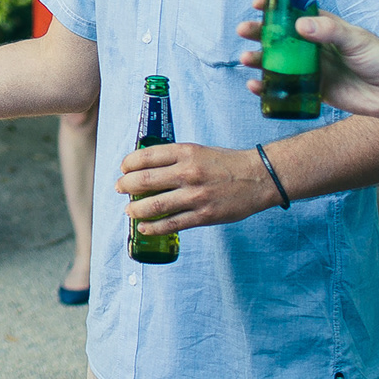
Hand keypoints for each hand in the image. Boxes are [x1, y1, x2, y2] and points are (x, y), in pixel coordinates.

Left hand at [117, 142, 277, 235]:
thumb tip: (146, 167)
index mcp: (185, 152)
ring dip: (135, 209)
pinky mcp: (203, 215)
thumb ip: (174, 158)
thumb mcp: (198, 150)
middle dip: (126, 185)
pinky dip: (153, 227)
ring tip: (129, 210)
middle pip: (144, 180)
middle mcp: (188, 172)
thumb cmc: (226, 163)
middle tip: (119, 188)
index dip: (128, 163)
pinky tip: (144, 228)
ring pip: (154, 205)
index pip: (146, 156)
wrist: (259, 177)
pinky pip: (171, 224)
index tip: (123, 168)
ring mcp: (195, 195)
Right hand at [237, 0, 378, 127]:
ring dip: (260, 59)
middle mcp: (314, 45)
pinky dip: (268, 86)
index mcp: (325, 27)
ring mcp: (311, 67)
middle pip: (280, 36)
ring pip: (278, 61)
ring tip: (246, 58)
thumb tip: (300, 24)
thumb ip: (330, 31)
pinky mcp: (312, 89)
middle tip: (244, 30)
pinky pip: (285, 86)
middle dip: (259, 32)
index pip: (295, 12)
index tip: (258, 3)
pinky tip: (256, 86)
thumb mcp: (357, 39)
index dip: (275, 6)